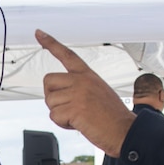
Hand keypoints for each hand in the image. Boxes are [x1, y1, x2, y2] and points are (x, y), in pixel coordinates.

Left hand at [35, 29, 136, 156]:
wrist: (124, 131)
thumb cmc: (112, 116)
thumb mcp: (98, 92)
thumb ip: (79, 87)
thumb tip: (58, 94)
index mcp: (88, 75)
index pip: (67, 54)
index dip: (50, 43)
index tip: (39, 33)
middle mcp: (82, 81)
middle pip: (48, 81)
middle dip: (52, 96)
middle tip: (68, 106)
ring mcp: (78, 94)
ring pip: (49, 101)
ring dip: (59, 113)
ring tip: (79, 117)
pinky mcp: (75, 109)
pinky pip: (54, 116)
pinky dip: (63, 123)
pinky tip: (78, 124)